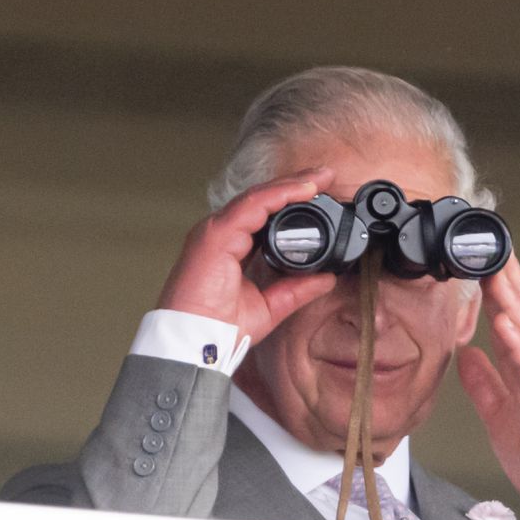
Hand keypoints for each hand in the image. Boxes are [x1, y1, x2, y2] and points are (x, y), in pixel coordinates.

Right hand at [157, 168, 336, 344]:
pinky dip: (278, 195)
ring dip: (289, 184)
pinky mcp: (215, 236)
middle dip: (294, 184)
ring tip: (318, 177)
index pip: (262, 214)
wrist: (194, 343)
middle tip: (325, 175)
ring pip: (256, 197)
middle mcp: (220, 234)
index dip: (290, 199)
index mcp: (229, 246)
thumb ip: (295, 290)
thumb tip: (325, 278)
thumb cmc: (217, 329)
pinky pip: (251, 206)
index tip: (319, 192)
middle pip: (260, 199)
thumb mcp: (268, 306)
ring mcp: (215, 232)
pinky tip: (301, 190)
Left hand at [457, 254, 519, 519]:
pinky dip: (519, 344)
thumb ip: (484, 382)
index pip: (519, 318)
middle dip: (510, 280)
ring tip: (495, 273)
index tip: (481, 261)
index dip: (502, 288)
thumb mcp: (499, 413)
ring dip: (514, 301)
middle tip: (489, 250)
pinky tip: (505, 325)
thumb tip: (466, 353)